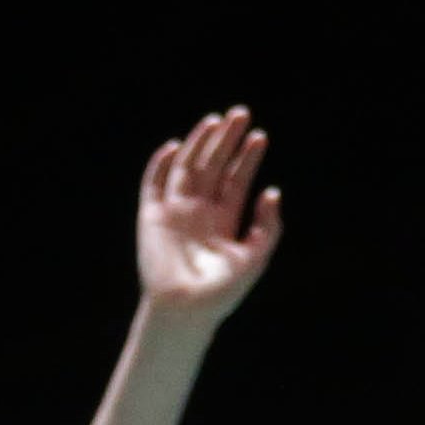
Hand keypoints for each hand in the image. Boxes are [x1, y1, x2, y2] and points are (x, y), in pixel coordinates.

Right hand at [135, 106, 283, 323]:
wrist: (185, 311)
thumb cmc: (221, 293)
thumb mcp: (254, 257)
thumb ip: (267, 227)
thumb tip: (273, 192)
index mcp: (223, 220)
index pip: (236, 180)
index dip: (247, 157)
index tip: (259, 136)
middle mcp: (199, 211)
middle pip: (213, 166)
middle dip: (226, 140)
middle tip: (241, 113)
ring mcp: (174, 212)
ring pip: (186, 168)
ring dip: (199, 143)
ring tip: (214, 121)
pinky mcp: (151, 217)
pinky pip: (153, 184)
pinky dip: (160, 164)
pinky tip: (174, 145)